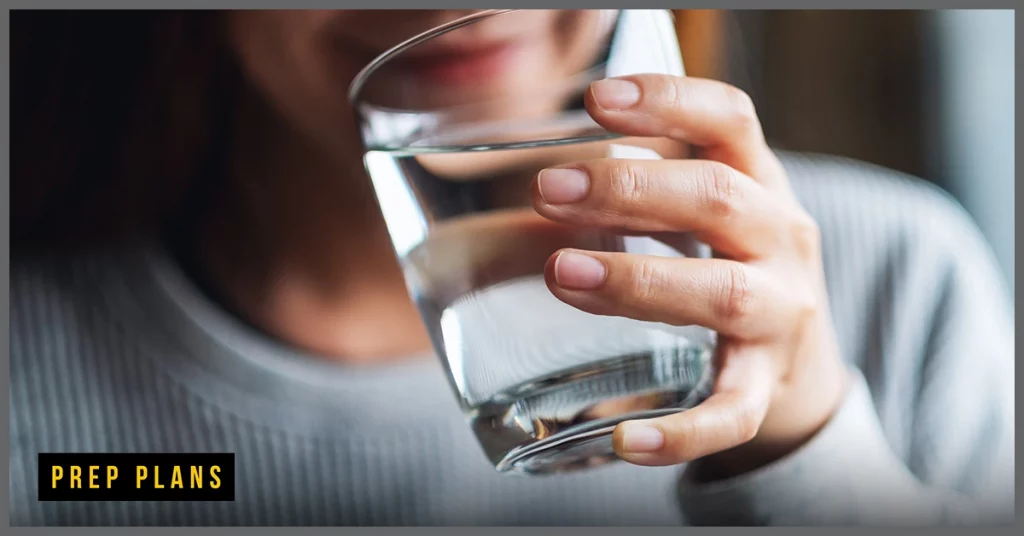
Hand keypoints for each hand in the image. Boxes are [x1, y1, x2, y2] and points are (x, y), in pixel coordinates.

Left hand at [530, 74, 849, 478]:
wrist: (802, 368)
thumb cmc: (731, 268)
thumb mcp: (708, 212)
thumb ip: (646, 182)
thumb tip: (551, 161)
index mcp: (760, 184)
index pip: (730, 121)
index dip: (670, 100)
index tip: (598, 99)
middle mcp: (782, 240)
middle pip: (719, 199)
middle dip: (631, 190)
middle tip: (549, 189)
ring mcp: (783, 316)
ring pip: (724, 294)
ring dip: (640, 281)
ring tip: (564, 274)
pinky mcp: (767, 388)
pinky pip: (732, 413)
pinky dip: (682, 432)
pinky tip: (627, 441)